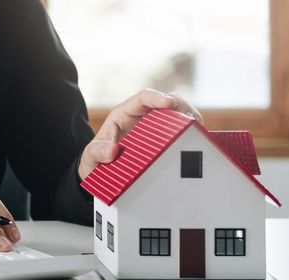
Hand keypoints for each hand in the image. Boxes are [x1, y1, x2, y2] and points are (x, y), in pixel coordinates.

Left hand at [78, 89, 202, 178]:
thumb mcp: (90, 157)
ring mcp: (157, 128)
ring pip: (179, 116)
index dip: (158, 97)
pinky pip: (182, 133)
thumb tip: (112, 151)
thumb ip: (96, 152)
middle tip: (192, 122)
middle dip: (182, 108)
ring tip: (198, 133)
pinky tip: (198, 144)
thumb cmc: (95, 160)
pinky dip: (191, 136)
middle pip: (168, 102)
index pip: (143, 97)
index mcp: (124, 114)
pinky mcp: (166, 140)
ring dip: (191, 121)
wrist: (101, 173)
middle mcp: (143, 117)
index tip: (170, 104)